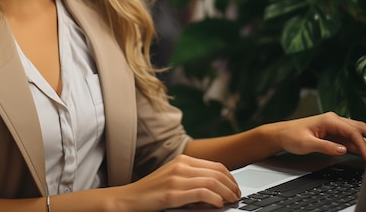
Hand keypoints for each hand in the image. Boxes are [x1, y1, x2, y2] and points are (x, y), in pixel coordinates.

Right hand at [115, 154, 240, 210]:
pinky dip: (214, 198)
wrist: (129, 198)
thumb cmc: (152, 192)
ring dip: (226, 193)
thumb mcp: (174, 178)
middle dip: (231, 185)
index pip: (216, 165)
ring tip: (231, 201)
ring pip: (212, 182)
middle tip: (237, 196)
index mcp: (182, 160)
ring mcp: (176, 179)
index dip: (230, 177)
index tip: (235, 188)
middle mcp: (181, 166)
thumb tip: (217, 188)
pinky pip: (201, 193)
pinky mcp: (172, 194)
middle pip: (217, 172)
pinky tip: (218, 205)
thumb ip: (192, 178)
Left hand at [273, 112, 365, 160]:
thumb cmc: (291, 136)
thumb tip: (343, 150)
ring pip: (357, 133)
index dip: (363, 144)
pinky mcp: (334, 134)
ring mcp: (335, 127)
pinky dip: (359, 146)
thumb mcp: (307, 144)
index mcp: (329, 120)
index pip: (352, 131)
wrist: (282, 134)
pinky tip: (365, 154)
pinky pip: (350, 139)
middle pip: (359, 128)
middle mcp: (334, 121)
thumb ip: (326, 147)